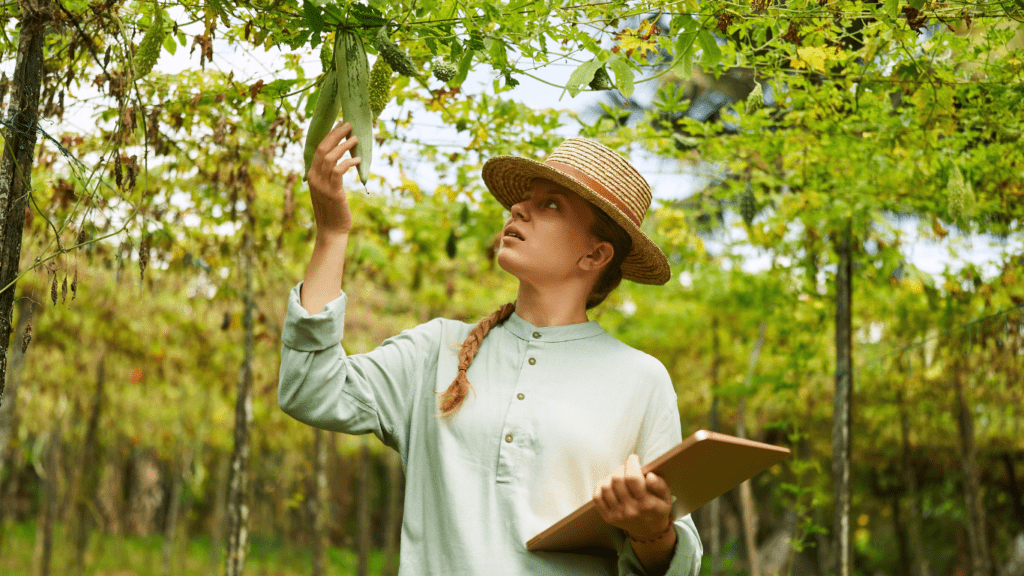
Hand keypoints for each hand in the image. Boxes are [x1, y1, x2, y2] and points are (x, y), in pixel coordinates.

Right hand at [307, 121, 359, 236]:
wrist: (331, 230)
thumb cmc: (333, 210)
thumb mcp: (327, 189)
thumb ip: (329, 175)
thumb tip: (338, 160)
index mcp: (311, 175)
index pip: (318, 149)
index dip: (329, 135)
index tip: (340, 124)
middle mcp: (313, 177)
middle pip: (322, 149)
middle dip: (336, 134)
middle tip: (348, 124)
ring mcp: (321, 185)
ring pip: (330, 158)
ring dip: (344, 145)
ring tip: (355, 138)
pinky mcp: (333, 192)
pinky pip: (339, 171)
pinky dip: (348, 162)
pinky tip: (357, 159)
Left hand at [592, 453, 673, 541]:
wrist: (649, 532)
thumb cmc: (657, 510)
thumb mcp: (666, 497)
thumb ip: (660, 485)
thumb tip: (649, 475)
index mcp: (646, 504)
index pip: (632, 478)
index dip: (631, 463)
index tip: (634, 459)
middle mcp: (630, 510)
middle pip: (617, 479)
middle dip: (622, 468)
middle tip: (628, 468)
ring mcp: (617, 514)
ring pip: (605, 486)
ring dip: (612, 476)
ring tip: (620, 477)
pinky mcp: (607, 517)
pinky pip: (597, 496)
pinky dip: (601, 486)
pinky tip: (611, 485)